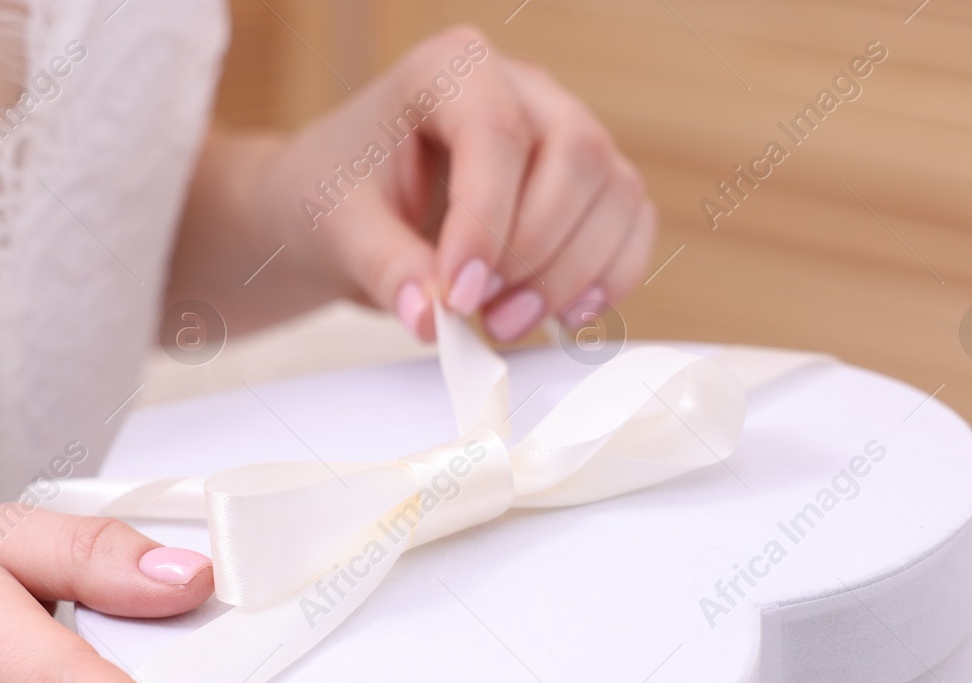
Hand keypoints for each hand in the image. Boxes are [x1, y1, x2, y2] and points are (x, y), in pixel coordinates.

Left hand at [258, 26, 654, 343]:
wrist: (349, 209)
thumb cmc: (341, 194)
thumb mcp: (340, 228)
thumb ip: (386, 269)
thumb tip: (431, 318)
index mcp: (452, 70)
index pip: (497, 134)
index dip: (486, 223)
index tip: (457, 294)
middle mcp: (523, 89)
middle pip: (578, 156)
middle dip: (537, 251)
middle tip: (482, 313)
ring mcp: (564, 132)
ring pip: (615, 192)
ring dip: (573, 274)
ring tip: (506, 323)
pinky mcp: (588, 184)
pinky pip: (631, 222)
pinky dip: (610, 277)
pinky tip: (563, 316)